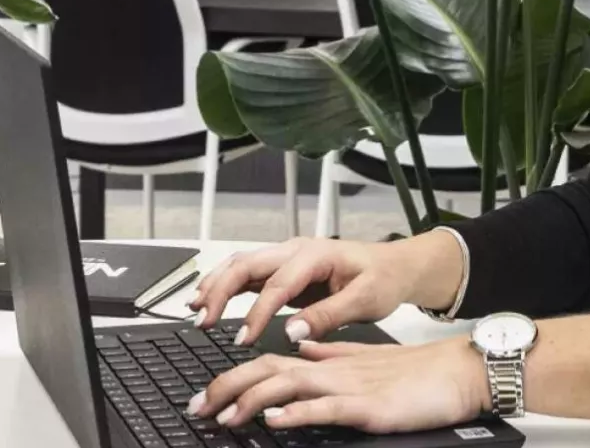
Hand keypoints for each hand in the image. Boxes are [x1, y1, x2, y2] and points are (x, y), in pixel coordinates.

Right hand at [188, 237, 430, 346]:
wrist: (394, 266)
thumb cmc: (382, 279)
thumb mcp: (366, 300)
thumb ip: (329, 315)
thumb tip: (292, 331)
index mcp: (316, 255)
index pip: (277, 284)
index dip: (257, 312)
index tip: (242, 339)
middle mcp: (296, 250)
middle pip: (247, 264)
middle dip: (220, 291)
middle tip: (202, 320)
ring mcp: (287, 257)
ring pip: (241, 264)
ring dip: (216, 284)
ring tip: (195, 309)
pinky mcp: (284, 269)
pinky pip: (248, 273)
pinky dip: (224, 284)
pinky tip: (208, 300)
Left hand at [188, 337, 487, 433]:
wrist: (458, 371)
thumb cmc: (417, 373)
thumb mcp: (364, 361)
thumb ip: (330, 354)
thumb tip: (299, 349)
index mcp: (328, 361)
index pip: (269, 364)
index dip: (232, 378)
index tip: (205, 398)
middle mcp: (332, 370)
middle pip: (267, 371)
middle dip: (226, 388)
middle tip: (196, 408)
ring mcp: (350, 386)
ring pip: (290, 386)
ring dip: (250, 400)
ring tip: (223, 416)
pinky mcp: (370, 406)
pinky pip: (327, 407)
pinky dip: (298, 412)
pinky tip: (276, 421)